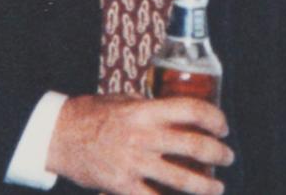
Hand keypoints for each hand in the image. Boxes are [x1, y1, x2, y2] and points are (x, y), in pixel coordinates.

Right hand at [46, 94, 233, 194]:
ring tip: (218, 187)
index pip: (190, 110)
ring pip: (182, 179)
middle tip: (226, 156)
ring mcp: (134, 162)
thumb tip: (172, 111)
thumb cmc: (91, 113)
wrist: (59, 134)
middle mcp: (143, 136)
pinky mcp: (123, 185)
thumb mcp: (122, 99)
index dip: (213, 117)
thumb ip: (147, 105)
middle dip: (218, 153)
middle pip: (194, 145)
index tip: (222, 126)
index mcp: (144, 110)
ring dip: (206, 185)